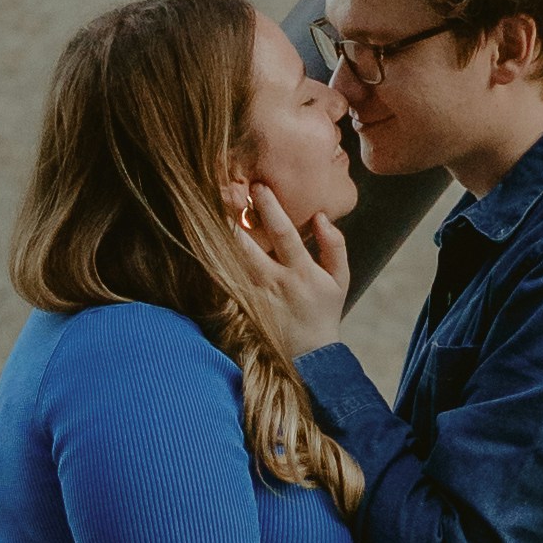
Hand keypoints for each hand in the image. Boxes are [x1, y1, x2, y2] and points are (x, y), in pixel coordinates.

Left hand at [222, 181, 351, 365]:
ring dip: (218, 235)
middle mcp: (274, 282)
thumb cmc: (324, 312)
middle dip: (233, 217)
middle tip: (222, 190)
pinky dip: (212, 259)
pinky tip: (202, 240)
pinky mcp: (240, 307)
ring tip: (208, 209)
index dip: (271, 207)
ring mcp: (254, 296)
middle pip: (247, 245)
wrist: (308, 356)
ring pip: (230, 261)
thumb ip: (334, 246)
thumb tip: (321, 215)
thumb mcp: (340, 280)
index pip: (284, 233)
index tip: (259, 186)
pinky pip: (223, 279)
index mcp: (301, 272)